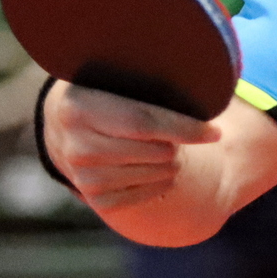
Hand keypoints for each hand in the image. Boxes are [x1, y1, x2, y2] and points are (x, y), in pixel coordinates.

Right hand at [44, 81, 220, 211]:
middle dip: (178, 142)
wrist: (61, 124)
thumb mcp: (113, 78)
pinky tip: (154, 165)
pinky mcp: (96, 199)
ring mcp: (84, 177)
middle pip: (156, 151)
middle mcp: (77, 147)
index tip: (215, 132)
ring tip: (162, 145)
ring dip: (172, 161)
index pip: (144, 122)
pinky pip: (149, 193)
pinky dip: (162, 180)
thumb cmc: (103, 92)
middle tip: (178, 131)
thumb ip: (147, 81)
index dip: (184, 128)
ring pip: (157, 174)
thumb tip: (207, 82)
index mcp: (80, 108)